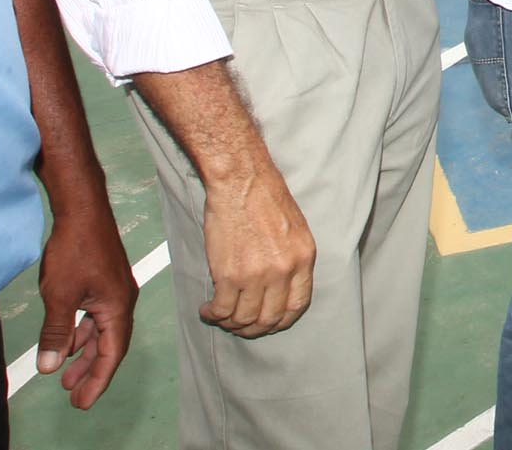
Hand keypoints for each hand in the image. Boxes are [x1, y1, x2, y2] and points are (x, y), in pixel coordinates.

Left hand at [36, 208, 137, 408]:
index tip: (82, 402)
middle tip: (73, 396)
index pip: (111, 352)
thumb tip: (51, 367)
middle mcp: (122, 300)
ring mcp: (114, 290)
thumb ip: (57, 332)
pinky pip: (97, 316)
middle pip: (110, 344)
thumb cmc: (74, 251)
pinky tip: (68, 339)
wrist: (82, 210)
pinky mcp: (104, 281)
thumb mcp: (60, 296)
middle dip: (92, 371)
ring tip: (66, 374)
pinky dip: (83, 332)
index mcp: (118, 307)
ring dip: (85, 352)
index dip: (97, 379)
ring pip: (102, 330)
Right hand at [198, 169, 315, 337]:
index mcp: (303, 259)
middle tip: (240, 325)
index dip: (281, 321)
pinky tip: (207, 309)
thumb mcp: (295, 230)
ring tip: (220, 316)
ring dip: (230, 323)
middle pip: (270, 318)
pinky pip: (223, 309)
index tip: (269, 323)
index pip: (298, 306)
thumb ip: (292, 260)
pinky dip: (213, 314)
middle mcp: (284, 271)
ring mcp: (257, 275)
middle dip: (254, 328)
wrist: (241, 181)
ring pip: (244, 318)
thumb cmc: (265, 199)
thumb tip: (281, 288)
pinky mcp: (230, 274)